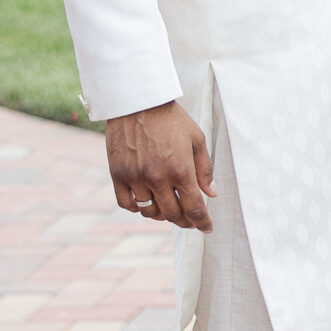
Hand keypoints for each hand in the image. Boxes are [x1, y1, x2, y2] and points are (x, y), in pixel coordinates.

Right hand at [105, 101, 214, 230]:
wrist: (137, 101)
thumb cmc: (170, 118)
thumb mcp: (196, 138)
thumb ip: (204, 169)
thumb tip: (212, 194)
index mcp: (181, 169)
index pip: (194, 208)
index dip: (203, 223)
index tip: (207, 228)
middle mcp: (158, 178)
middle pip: (173, 215)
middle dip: (185, 221)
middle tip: (190, 220)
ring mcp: (136, 178)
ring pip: (150, 212)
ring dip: (162, 215)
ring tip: (168, 209)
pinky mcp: (118, 175)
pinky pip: (127, 204)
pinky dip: (138, 208)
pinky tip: (146, 202)